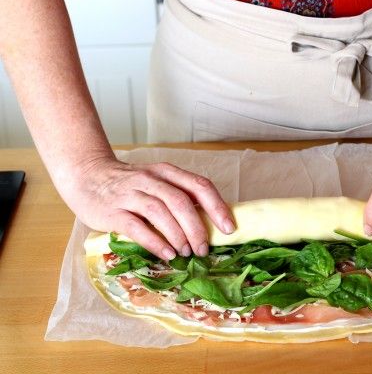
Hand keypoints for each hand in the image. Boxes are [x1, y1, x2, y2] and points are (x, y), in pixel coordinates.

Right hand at [60, 157, 234, 259]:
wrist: (86, 176)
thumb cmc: (130, 185)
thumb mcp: (157, 182)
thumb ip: (179, 196)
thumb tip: (211, 223)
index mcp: (167, 172)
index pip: (199, 185)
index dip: (217, 207)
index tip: (229, 228)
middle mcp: (150, 179)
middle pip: (181, 202)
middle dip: (197, 228)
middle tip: (203, 249)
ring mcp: (130, 194)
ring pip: (160, 212)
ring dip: (178, 235)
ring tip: (186, 253)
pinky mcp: (112, 211)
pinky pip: (136, 227)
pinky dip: (155, 242)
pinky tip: (166, 253)